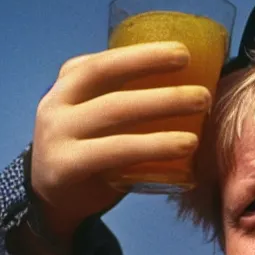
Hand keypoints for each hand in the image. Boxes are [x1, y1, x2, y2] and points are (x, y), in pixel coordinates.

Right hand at [31, 41, 210, 238]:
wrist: (52, 201)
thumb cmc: (90, 152)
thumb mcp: (98, 119)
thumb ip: (125, 101)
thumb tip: (188, 86)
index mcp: (68, 84)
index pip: (106, 62)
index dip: (143, 54)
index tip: (183, 53)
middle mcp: (57, 103)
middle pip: (109, 79)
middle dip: (157, 74)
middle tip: (202, 88)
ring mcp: (57, 135)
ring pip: (115, 112)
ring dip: (163, 106)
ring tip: (201, 108)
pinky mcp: (65, 166)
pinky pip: (116, 151)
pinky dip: (154, 146)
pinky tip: (184, 145)